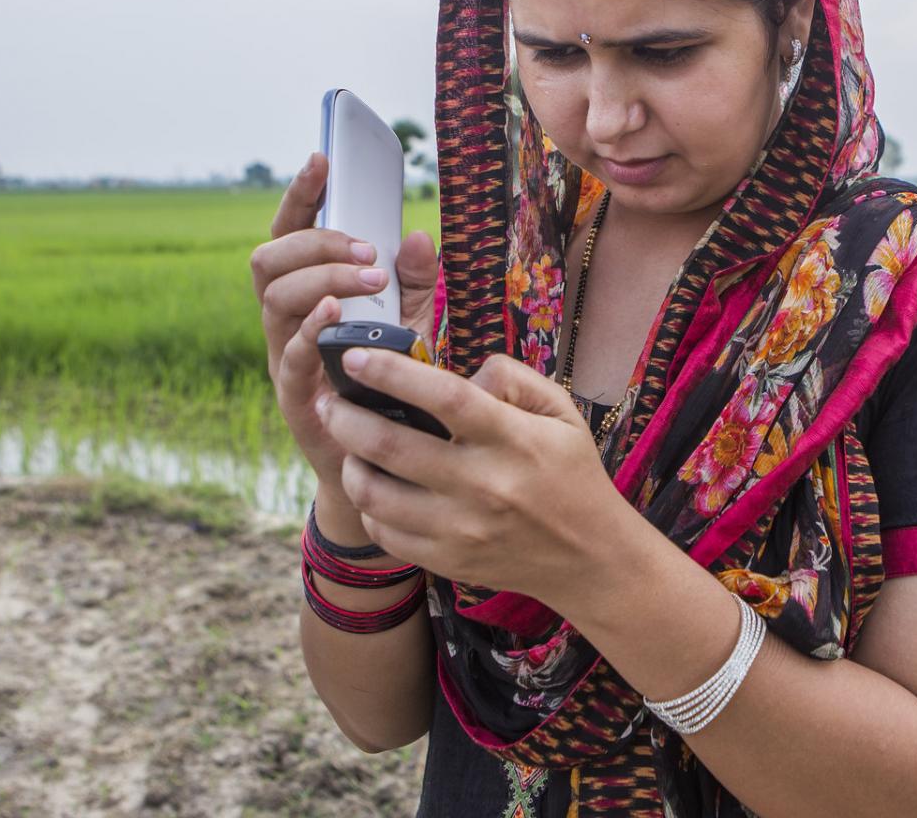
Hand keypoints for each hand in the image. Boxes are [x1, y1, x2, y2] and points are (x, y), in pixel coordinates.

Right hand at [251, 151, 439, 487]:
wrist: (387, 464)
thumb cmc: (392, 387)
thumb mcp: (413, 326)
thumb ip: (415, 283)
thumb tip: (419, 237)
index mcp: (308, 296)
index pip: (291, 234)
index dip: (300, 196)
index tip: (322, 160)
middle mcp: (287, 322)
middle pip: (269, 260)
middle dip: (315, 242)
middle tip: (365, 251)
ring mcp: (286, 358)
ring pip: (275, 299)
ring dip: (321, 277)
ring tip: (366, 278)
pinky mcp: (296, 396)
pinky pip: (291, 355)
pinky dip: (311, 328)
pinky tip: (336, 313)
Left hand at [315, 347, 630, 601]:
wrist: (588, 556)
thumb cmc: (570, 472)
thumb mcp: (561, 411)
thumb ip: (514, 377)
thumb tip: (463, 371)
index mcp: (514, 439)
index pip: (443, 398)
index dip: (391, 373)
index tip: (354, 356)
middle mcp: (484, 485)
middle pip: (390, 445)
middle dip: (345, 416)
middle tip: (329, 400)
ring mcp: (461, 529)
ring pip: (375, 493)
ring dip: (348, 462)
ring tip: (348, 444)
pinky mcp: (447, 560)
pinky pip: (384, 532)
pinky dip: (368, 505)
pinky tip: (374, 486)